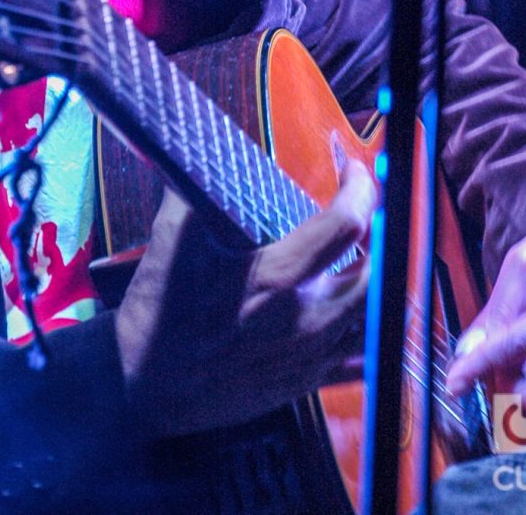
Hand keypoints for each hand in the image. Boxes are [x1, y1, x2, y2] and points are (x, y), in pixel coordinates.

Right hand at [115, 160, 375, 436]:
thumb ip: (201, 185)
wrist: (142, 384)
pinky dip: (373, 335)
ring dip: (383, 284)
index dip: (361, 188)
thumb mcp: (173, 236)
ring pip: (378, 321)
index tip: (354, 171)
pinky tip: (363, 312)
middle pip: (379, 275)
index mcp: (277, 278)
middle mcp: (305, 320)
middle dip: (382, 236)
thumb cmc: (159, 308)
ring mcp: (309, 356)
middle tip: (365, 214)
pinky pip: (363, 363)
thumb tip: (208, 141)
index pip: (347, 224)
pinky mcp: (305, 383)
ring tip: (370, 257)